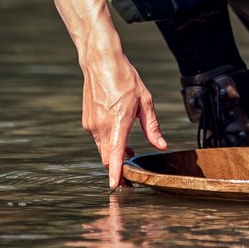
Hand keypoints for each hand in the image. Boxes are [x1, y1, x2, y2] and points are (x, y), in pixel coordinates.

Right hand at [80, 50, 167, 188]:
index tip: (115, 185)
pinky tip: (118, 134)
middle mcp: (101, 126)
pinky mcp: (87, 122)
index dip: (116, 172)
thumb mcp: (145, 101)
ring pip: (102, 150)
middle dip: (119, 166)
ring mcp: (91, 125)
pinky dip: (107, 143)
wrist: (100, 62)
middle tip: (134, 164)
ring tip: (130, 149)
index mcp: (118, 122)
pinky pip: (98, 139)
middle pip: (108, 158)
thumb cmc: (125, 78)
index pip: (116, 154)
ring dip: (114, 154)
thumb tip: (161, 145)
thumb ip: (152, 127)